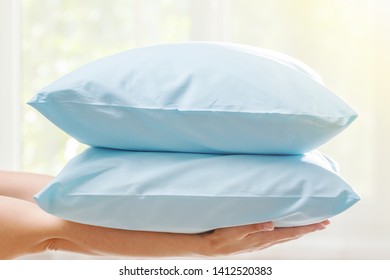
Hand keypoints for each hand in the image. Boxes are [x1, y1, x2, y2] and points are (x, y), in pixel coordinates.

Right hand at [199, 220, 329, 256]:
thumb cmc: (221, 236)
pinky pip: (278, 237)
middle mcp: (265, 242)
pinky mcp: (256, 242)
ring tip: (310, 226)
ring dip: (299, 231)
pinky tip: (287, 230)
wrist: (210, 247)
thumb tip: (271, 224)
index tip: (323, 223)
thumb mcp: (235, 230)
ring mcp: (261, 243)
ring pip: (286, 237)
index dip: (307, 228)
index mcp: (263, 238)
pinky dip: (288, 233)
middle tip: (324, 223)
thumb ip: (253, 226)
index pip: (291, 233)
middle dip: (308, 229)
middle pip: (292, 236)